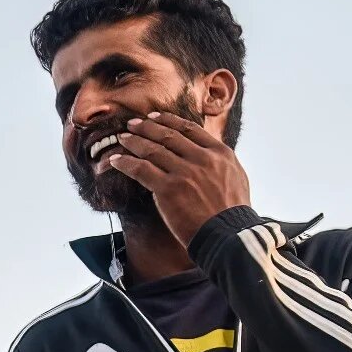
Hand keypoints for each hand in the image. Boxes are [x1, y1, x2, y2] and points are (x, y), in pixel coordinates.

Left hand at [106, 111, 252, 247]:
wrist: (228, 234)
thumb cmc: (232, 213)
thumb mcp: (235, 177)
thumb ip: (219, 162)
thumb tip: (209, 153)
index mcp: (220, 153)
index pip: (189, 129)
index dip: (168, 121)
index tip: (154, 117)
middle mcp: (202, 158)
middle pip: (168, 136)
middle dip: (146, 127)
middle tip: (132, 123)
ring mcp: (184, 172)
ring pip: (152, 150)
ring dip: (133, 142)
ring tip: (122, 138)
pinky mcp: (168, 189)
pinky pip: (141, 169)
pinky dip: (125, 162)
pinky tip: (115, 159)